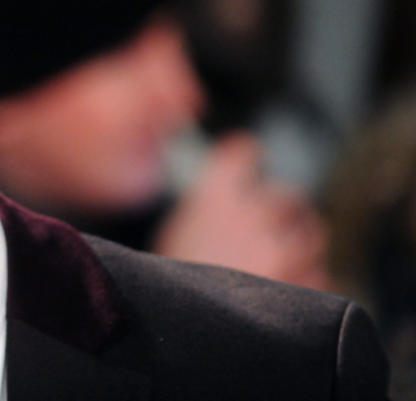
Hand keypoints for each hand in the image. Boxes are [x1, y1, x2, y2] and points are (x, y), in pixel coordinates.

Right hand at [152, 132, 331, 290]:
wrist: (193, 339)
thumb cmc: (175, 289)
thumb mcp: (176, 237)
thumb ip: (206, 207)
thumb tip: (228, 184)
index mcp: (212, 198)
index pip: (241, 155)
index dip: (246, 155)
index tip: (248, 154)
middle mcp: (251, 213)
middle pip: (283, 195)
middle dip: (282, 208)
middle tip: (270, 224)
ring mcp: (281, 246)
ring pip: (310, 233)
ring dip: (300, 244)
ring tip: (278, 263)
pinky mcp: (303, 280)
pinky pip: (317, 272)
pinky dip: (305, 279)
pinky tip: (279, 292)